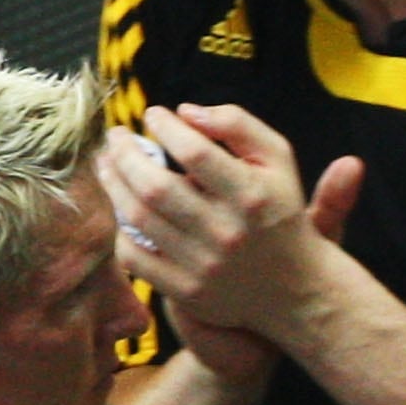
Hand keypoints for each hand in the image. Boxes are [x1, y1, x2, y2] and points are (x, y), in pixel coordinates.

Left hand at [99, 103, 365, 356]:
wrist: (296, 287)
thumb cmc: (279, 210)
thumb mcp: (278, 159)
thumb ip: (237, 125)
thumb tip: (184, 112)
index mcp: (252, 195)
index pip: (194, 152)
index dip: (165, 127)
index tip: (153, 114)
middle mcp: (227, 232)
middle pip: (154, 186)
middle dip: (124, 154)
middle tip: (115, 137)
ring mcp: (205, 266)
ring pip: (137, 219)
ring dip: (114, 185)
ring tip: (109, 165)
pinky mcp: (188, 292)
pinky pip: (134, 258)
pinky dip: (121, 231)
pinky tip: (124, 210)